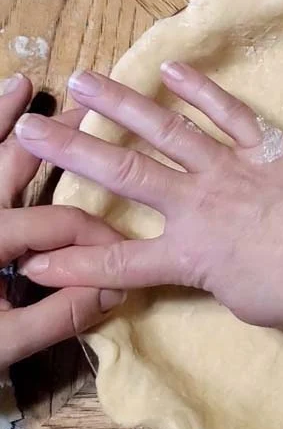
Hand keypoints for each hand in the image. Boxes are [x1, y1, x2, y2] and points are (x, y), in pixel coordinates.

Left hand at [0, 74, 124, 368]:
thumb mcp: (4, 344)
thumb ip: (59, 315)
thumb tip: (116, 288)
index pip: (58, 223)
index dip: (98, 236)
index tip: (124, 251)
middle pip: (16, 163)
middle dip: (57, 138)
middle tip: (86, 110)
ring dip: (0, 118)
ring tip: (20, 85)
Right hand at [16, 64, 282, 330]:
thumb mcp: (247, 303)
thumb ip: (213, 276)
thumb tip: (206, 257)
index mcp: (192, 255)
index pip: (118, 263)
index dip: (72, 264)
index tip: (30, 258)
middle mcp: (201, 203)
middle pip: (124, 175)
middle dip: (70, 155)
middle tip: (28, 131)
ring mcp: (232, 167)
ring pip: (165, 130)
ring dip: (120, 104)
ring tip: (82, 82)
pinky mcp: (267, 145)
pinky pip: (226, 112)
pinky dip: (198, 89)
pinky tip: (171, 69)